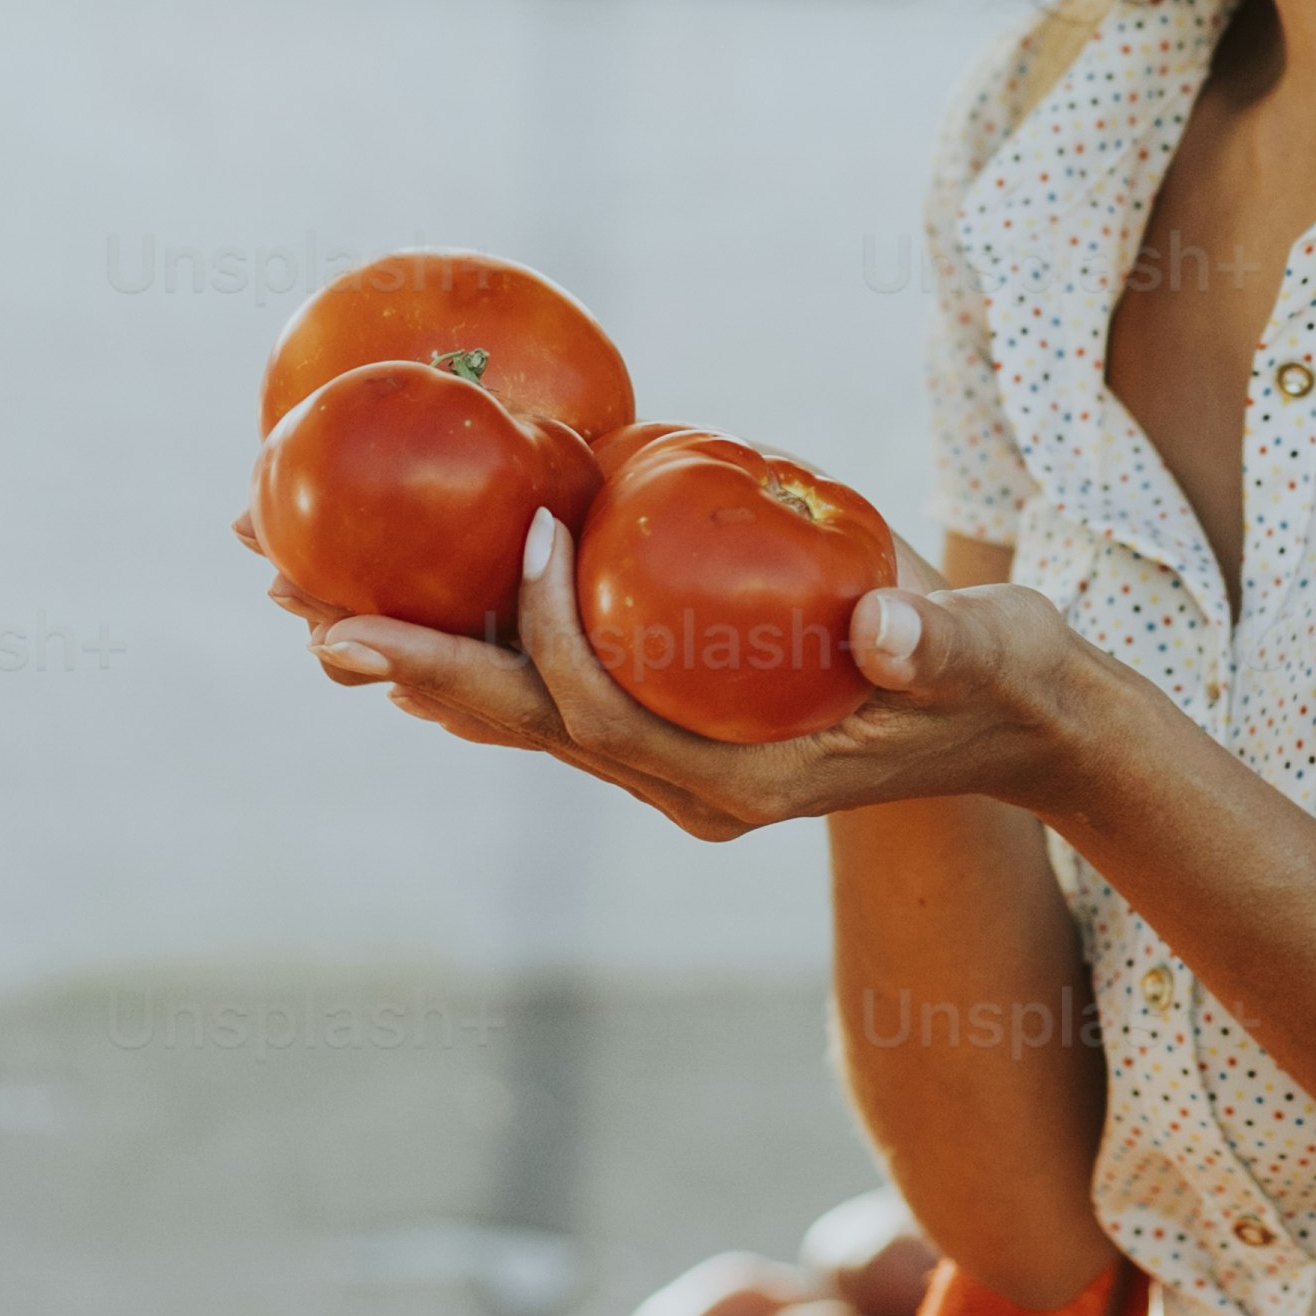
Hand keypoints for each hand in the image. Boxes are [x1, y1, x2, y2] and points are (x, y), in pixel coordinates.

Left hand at [241, 503, 1110, 841]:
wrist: (1017, 726)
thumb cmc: (1007, 685)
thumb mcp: (995, 659)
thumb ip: (943, 644)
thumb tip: (885, 623)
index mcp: (740, 779)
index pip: (608, 719)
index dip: (554, 638)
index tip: (529, 535)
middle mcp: (680, 780)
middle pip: (517, 723)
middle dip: (406, 659)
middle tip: (299, 602)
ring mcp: (666, 753)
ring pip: (509, 706)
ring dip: (405, 643)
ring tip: (297, 582)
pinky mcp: (666, 714)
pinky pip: (544, 678)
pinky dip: (468, 629)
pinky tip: (403, 577)